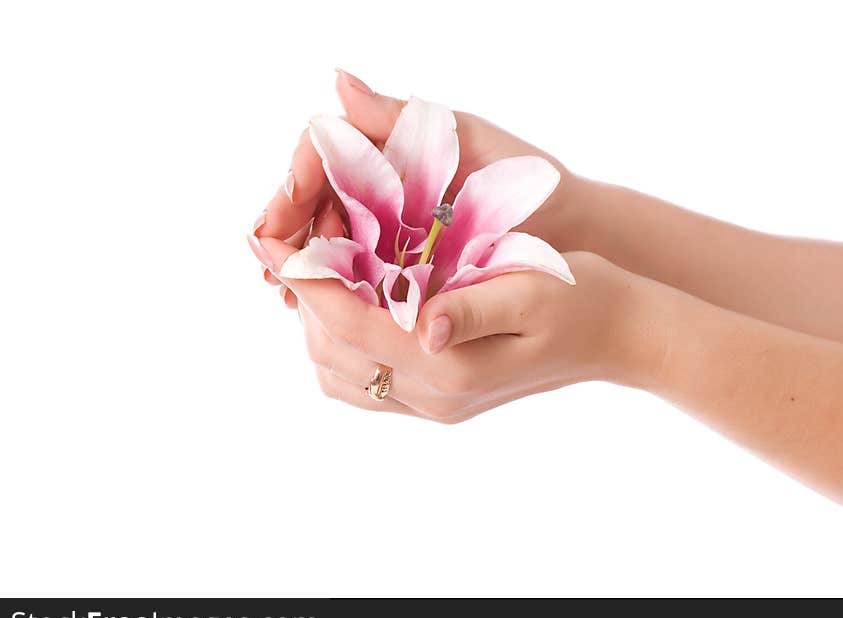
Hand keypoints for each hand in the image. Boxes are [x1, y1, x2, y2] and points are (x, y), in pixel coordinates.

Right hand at [251, 69, 585, 307]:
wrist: (571, 229)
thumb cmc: (527, 176)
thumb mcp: (469, 140)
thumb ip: (400, 118)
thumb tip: (337, 82)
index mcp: (391, 146)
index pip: (320, 156)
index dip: (291, 189)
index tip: (275, 224)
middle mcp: (383, 182)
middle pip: (314, 202)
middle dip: (288, 234)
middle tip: (271, 271)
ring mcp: (392, 224)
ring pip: (329, 241)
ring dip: (305, 266)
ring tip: (289, 296)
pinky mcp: (405, 263)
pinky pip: (360, 274)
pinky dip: (337, 289)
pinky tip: (320, 309)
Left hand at [258, 237, 656, 422]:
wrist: (617, 336)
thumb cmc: (582, 299)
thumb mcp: (534, 290)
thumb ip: (475, 307)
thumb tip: (425, 324)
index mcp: (454, 367)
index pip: (354, 327)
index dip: (306, 283)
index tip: (268, 241)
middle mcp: (436, 397)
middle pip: (336, 356)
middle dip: (304, 301)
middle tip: (292, 246)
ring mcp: (436, 405)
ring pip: (342, 378)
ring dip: (318, 326)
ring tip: (317, 273)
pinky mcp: (441, 400)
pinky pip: (366, 387)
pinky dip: (341, 347)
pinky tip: (350, 308)